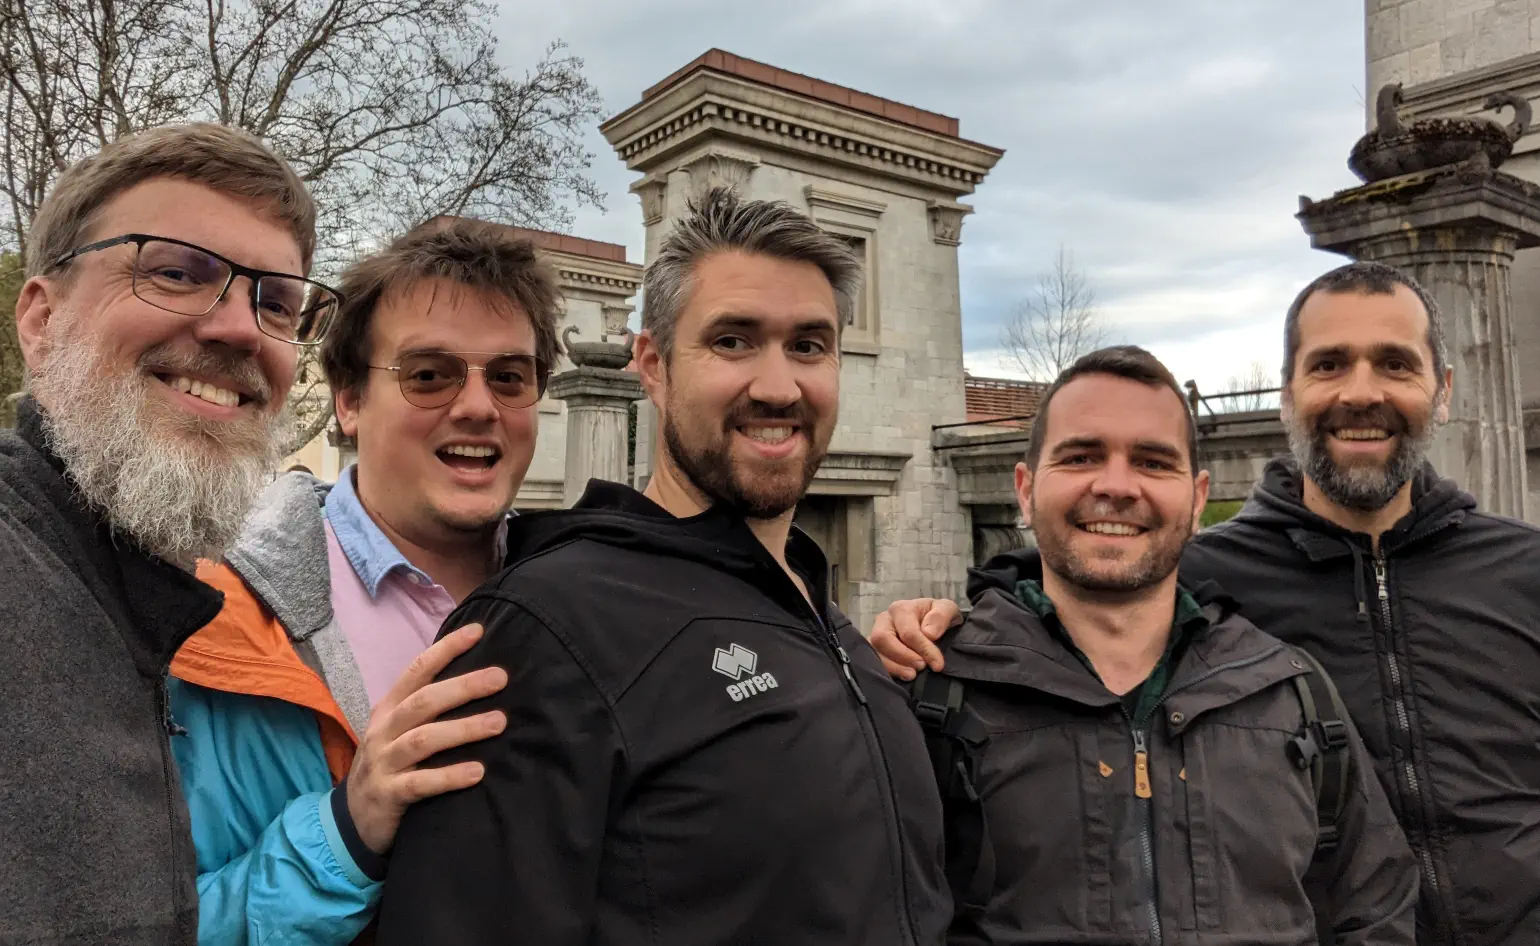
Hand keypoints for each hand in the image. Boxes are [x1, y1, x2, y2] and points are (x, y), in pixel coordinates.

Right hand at [346, 623, 507, 853]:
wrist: (351, 820)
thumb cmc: (389, 766)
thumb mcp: (398, 731)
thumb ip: (427, 708)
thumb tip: (477, 679)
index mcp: (389, 709)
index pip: (416, 671)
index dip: (445, 649)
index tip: (478, 630)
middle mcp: (384, 730)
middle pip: (424, 701)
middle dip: (463, 686)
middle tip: (500, 677)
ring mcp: (383, 763)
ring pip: (423, 739)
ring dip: (463, 729)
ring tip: (499, 722)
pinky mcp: (387, 795)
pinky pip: (420, 783)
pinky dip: (449, 776)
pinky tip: (478, 772)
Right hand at [868, 598, 961, 679]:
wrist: (934, 627)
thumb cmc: (938, 618)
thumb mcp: (948, 609)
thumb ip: (941, 616)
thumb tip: (929, 633)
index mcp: (901, 609)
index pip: (908, 632)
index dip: (923, 650)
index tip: (938, 664)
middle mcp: (884, 621)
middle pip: (882, 639)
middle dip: (904, 656)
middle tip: (921, 667)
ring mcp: (877, 637)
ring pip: (876, 652)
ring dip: (895, 667)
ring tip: (912, 675)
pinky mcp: (875, 651)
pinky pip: (875, 662)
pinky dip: (889, 672)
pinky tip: (903, 676)